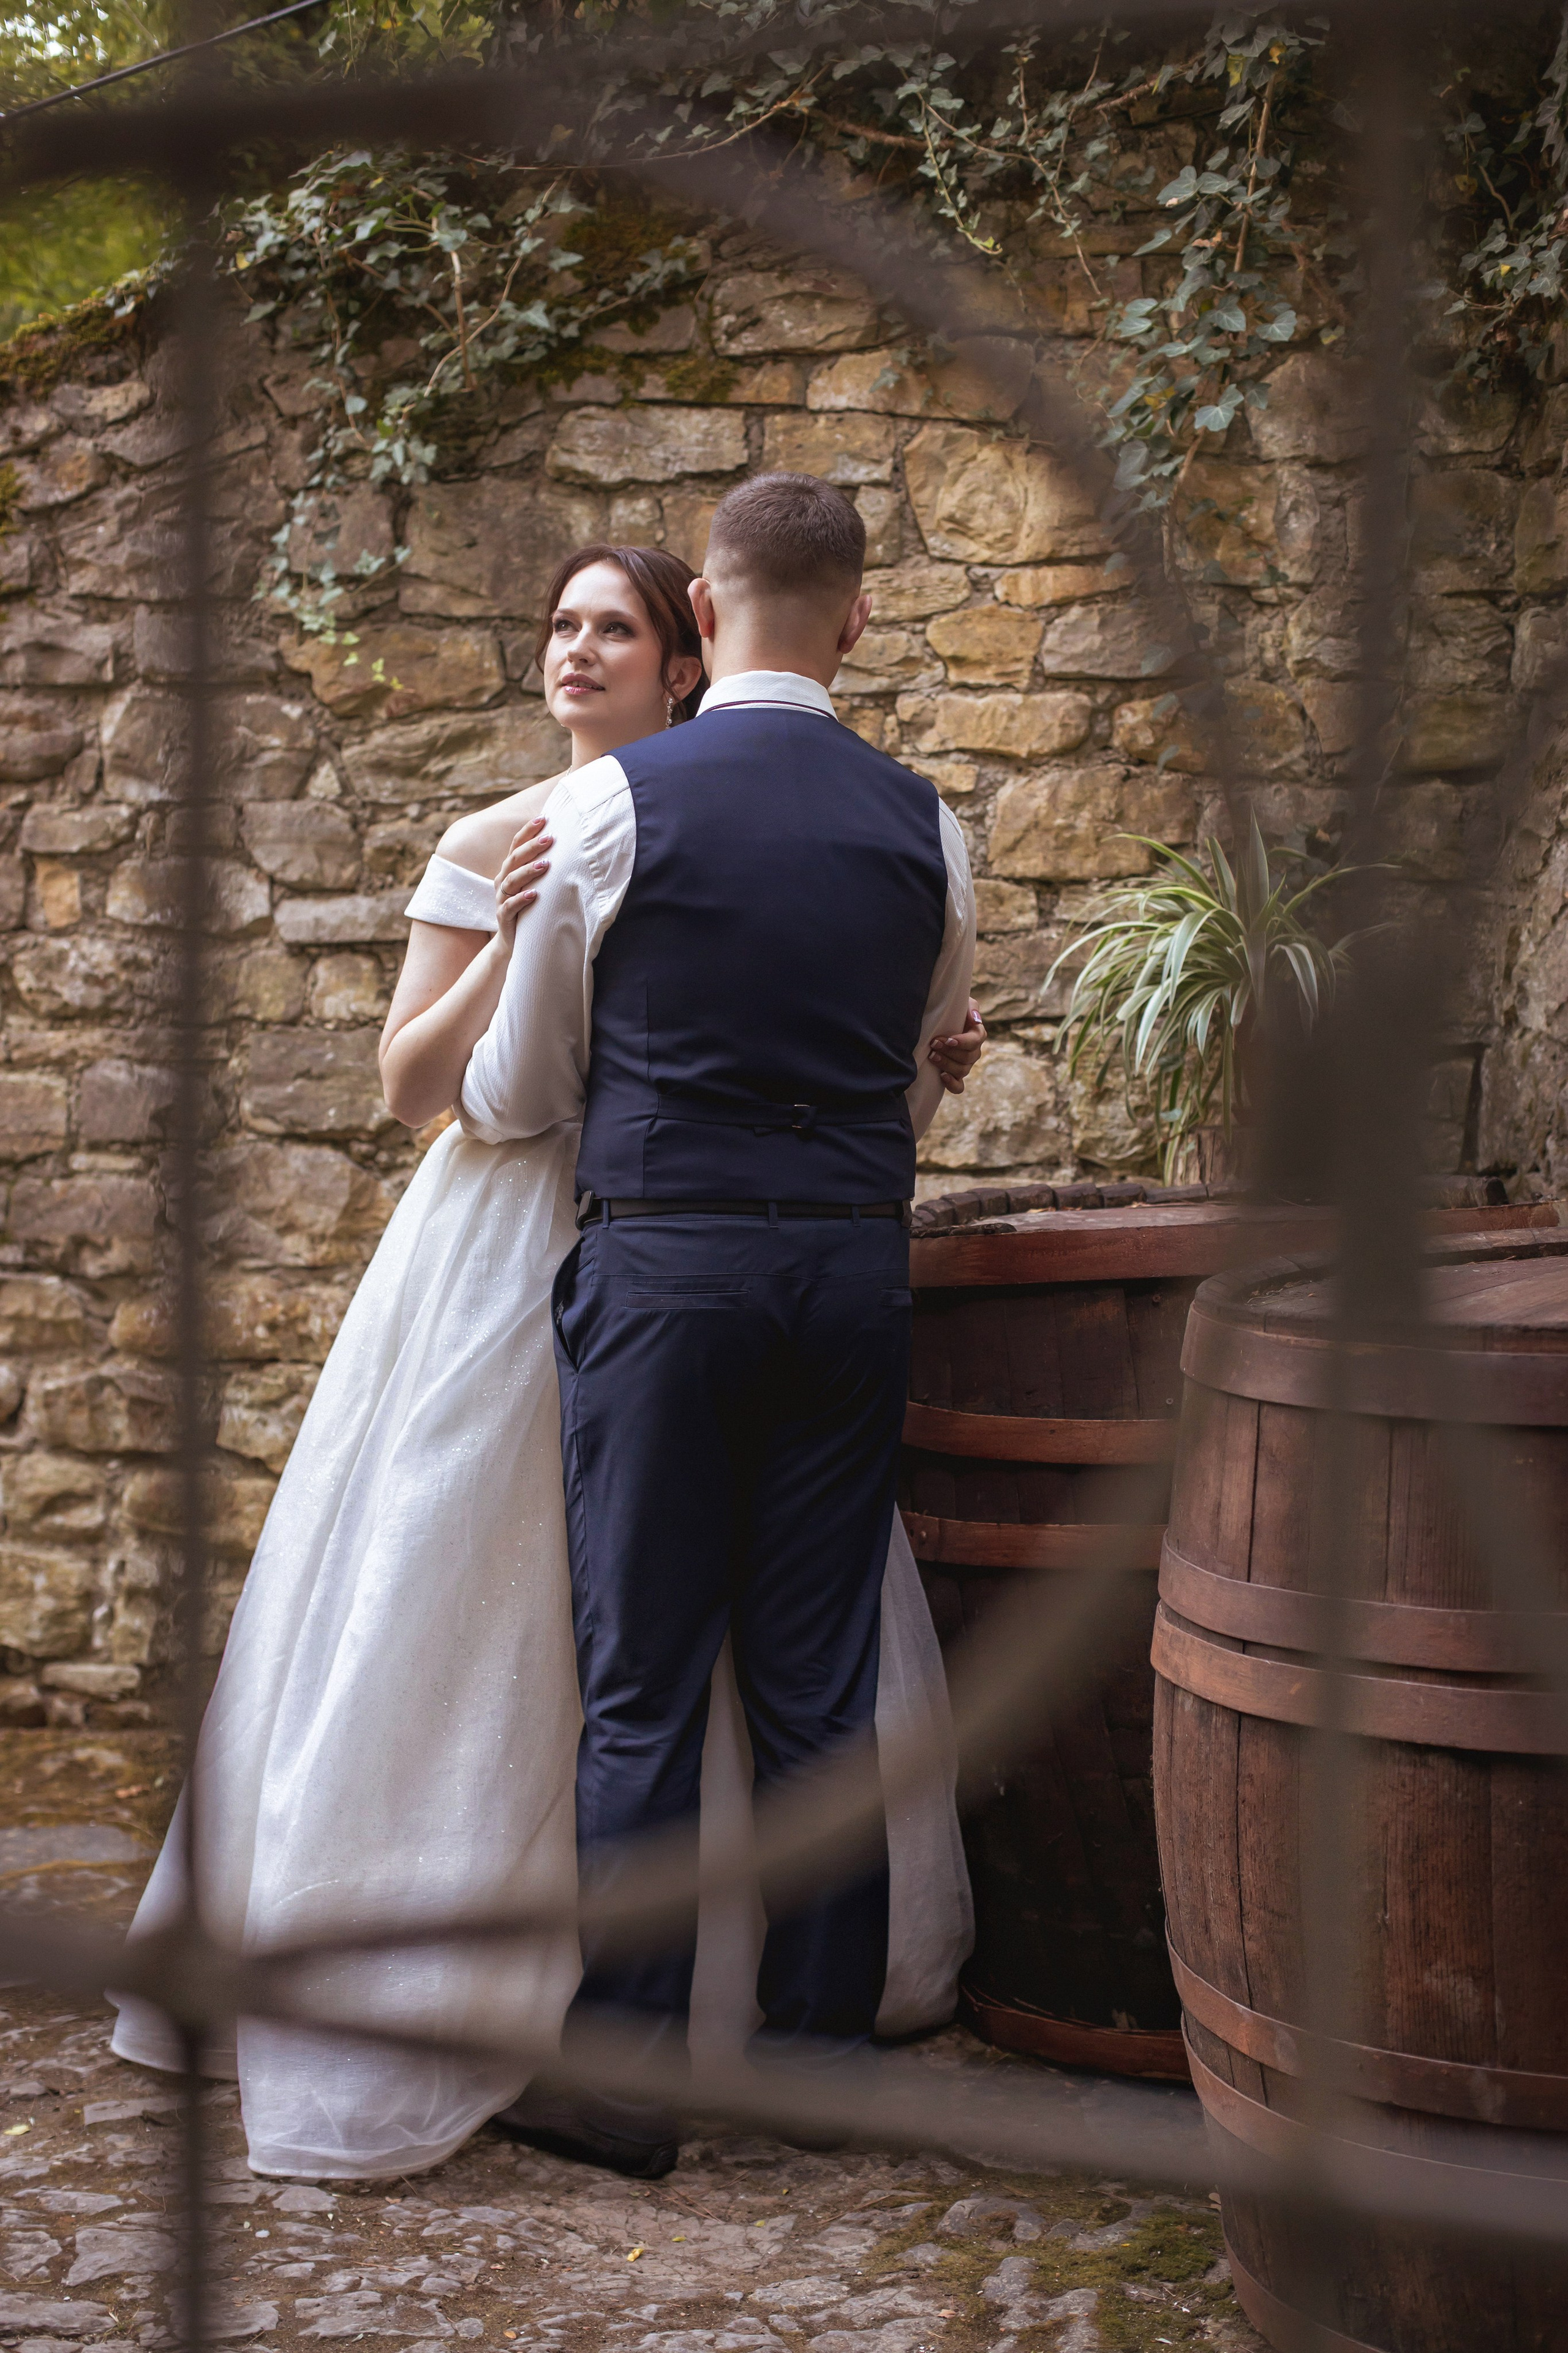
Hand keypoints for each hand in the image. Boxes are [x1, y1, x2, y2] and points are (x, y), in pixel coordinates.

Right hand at [495, 818, 553, 947]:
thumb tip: (565, 846)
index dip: (527, 831)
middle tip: (549, 838)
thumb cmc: (528, 908)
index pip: (516, 845)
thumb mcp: (533, 885)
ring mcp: (501, 899)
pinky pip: (509, 906)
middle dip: (531, 847)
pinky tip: (534, 894)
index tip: (543, 818)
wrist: (513, 941)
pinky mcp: (503, 917)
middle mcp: (503, 881)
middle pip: (514, 859)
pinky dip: (521, 899)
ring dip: (528, 871)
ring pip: (511, 881)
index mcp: (509, 870)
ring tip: (546, 865)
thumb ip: (541, 867)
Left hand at [928, 1002, 985, 1094]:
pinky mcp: (956, 1076)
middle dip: (949, 1052)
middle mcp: (974, 1052)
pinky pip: (959, 1087)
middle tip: (933, 1044)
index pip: (975, 1041)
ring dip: (946, 1064)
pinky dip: (952, 1084)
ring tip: (932, 1056)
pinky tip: (942, 1076)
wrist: (938, 1022)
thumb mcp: (962, 1003)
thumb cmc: (952, 1011)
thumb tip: (975, 1020)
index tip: (948, 1039)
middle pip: (967, 1057)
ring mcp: (965, 1065)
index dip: (962, 1042)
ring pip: (962, 1071)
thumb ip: (971, 1007)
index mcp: (977, 1035)